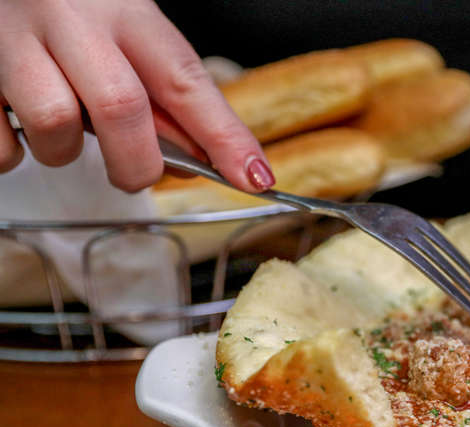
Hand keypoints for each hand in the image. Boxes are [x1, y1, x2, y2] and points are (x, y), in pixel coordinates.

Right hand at [0, 0, 272, 192]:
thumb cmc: (66, 13)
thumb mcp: (123, 32)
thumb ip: (158, 91)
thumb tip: (200, 160)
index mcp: (124, 9)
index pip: (187, 80)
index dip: (225, 137)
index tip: (256, 178)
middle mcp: (70, 15)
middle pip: (121, 107)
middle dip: (136, 162)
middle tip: (134, 172)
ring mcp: (11, 36)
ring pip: (54, 123)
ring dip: (64, 151)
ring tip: (57, 128)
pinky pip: (0, 142)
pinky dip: (12, 152)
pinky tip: (15, 125)